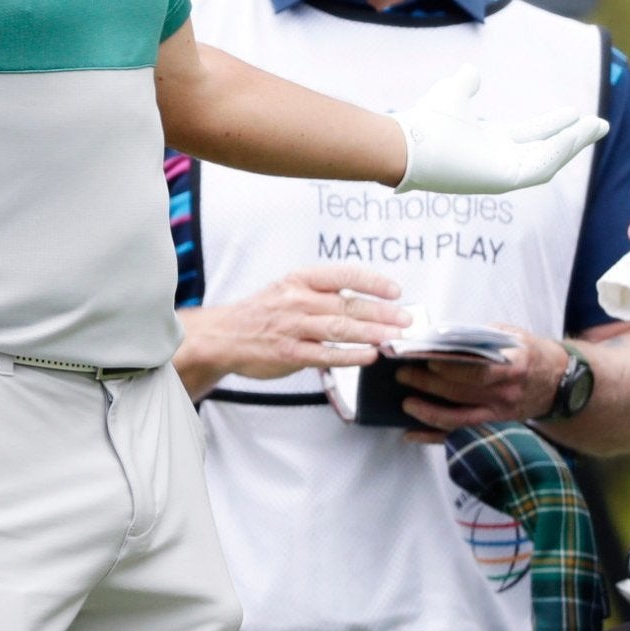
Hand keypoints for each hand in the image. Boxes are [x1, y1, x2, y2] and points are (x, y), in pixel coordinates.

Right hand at [176, 266, 412, 394]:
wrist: (224, 336)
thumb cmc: (262, 313)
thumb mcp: (289, 290)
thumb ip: (322, 295)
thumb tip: (363, 301)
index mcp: (300, 279)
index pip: (343, 275)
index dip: (372, 281)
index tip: (395, 290)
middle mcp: (298, 300)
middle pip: (348, 303)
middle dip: (382, 311)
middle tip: (406, 318)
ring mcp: (294, 327)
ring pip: (341, 328)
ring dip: (372, 332)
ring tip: (395, 337)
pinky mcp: (290, 353)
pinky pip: (327, 354)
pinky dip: (351, 355)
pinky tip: (370, 355)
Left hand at [391, 67, 607, 195]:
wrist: (408, 142)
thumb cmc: (425, 122)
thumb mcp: (453, 93)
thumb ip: (465, 83)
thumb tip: (470, 70)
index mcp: (491, 143)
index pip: (531, 136)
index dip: (554, 125)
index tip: (575, 112)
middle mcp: (500, 160)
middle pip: (546, 151)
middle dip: (574, 139)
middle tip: (600, 125)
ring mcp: (503, 173)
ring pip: (548, 161)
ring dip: (573, 144)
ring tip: (596, 126)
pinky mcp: (504, 180)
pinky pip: (540, 168)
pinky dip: (559, 150)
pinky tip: (575, 133)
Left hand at [395, 329, 566, 441]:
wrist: (560, 383)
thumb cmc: (531, 352)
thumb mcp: (513, 335)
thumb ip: (482, 335)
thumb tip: (444, 335)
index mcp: (514, 364)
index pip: (479, 370)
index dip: (452, 368)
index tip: (428, 359)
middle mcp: (506, 392)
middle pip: (462, 393)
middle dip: (428, 384)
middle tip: (402, 374)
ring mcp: (500, 413)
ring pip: (459, 418)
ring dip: (428, 412)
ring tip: (405, 403)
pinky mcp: (493, 424)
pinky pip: (460, 433)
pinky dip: (434, 436)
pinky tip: (411, 434)